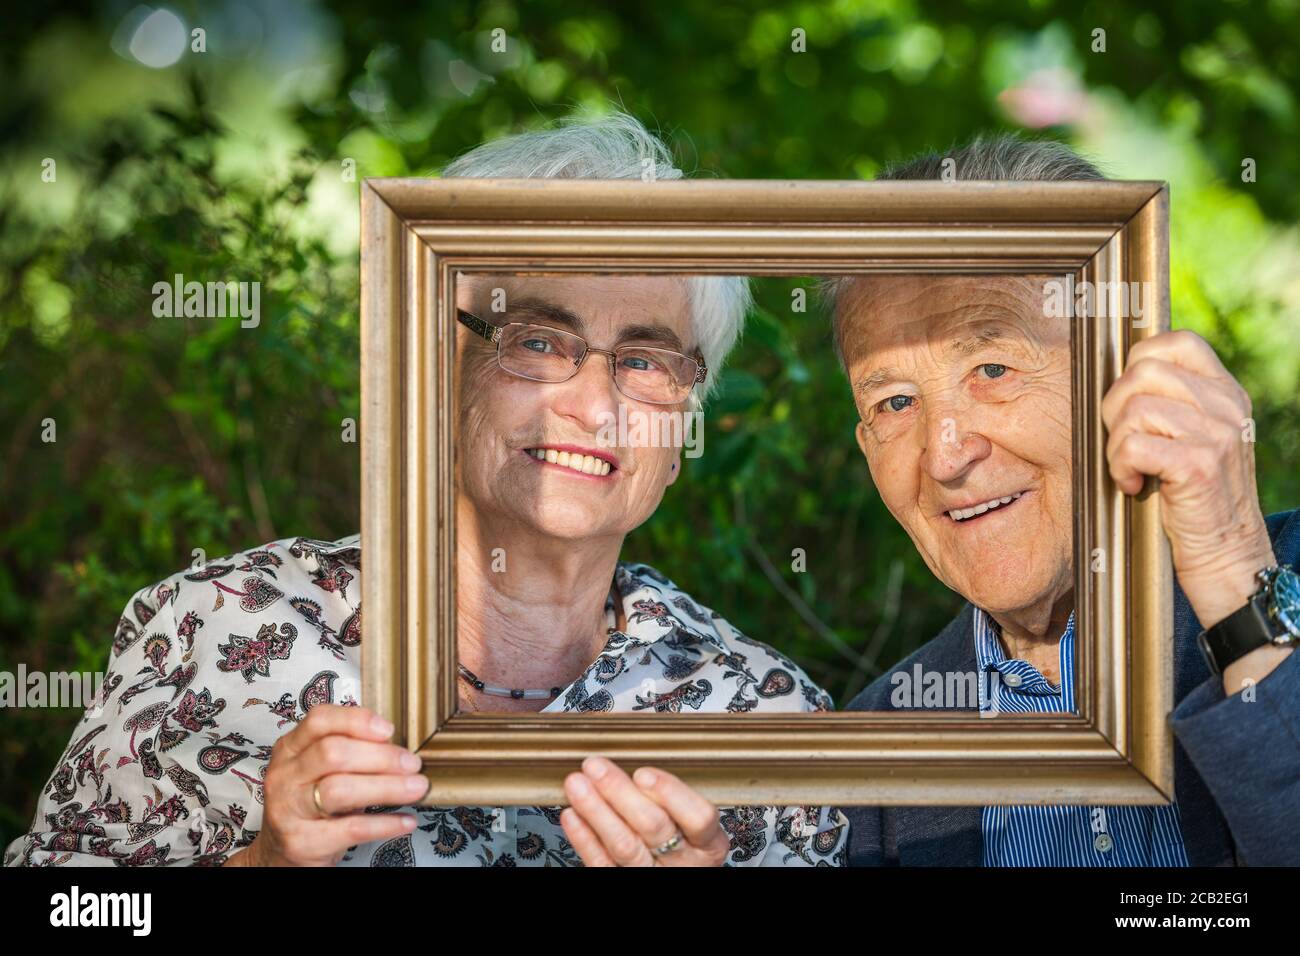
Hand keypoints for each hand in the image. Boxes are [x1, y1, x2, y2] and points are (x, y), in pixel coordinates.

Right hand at [224, 704, 427, 866]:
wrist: (281, 853)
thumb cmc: (310, 803)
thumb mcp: (319, 771)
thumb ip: (348, 751)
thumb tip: (397, 746)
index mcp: (290, 749)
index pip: (319, 720)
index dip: (357, 721)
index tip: (389, 730)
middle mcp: (285, 776)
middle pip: (333, 753)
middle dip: (381, 756)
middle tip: (412, 763)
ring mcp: (288, 810)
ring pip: (340, 790)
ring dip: (387, 787)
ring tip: (416, 788)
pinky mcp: (302, 842)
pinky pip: (351, 829)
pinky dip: (385, 824)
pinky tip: (406, 821)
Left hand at [560, 756, 729, 866]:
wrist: (672, 873)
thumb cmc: (683, 842)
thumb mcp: (690, 820)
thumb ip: (669, 797)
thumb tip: (632, 759)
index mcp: (708, 842)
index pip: (698, 817)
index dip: (670, 793)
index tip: (643, 773)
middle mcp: (684, 861)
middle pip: (654, 826)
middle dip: (621, 792)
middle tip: (596, 766)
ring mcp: (654, 874)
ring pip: (625, 845)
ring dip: (596, 810)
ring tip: (577, 784)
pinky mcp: (625, 882)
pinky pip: (602, 865)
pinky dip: (585, 838)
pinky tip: (573, 815)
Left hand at [1102, 330, 1287, 687]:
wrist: (1227, 556)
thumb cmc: (1194, 499)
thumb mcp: (1193, 439)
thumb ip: (1169, 403)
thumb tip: (1114, 378)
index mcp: (1226, 393)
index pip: (1175, 342)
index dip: (1137, 363)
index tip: (1130, 403)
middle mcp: (1227, 407)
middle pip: (1141, 373)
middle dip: (1115, 410)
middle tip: (1125, 444)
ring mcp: (1217, 434)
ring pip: (1132, 410)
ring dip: (1117, 445)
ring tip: (1135, 470)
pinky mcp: (1199, 465)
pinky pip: (1132, 445)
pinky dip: (1121, 468)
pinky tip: (1136, 484)